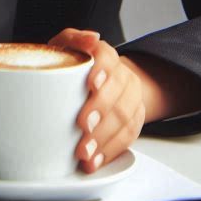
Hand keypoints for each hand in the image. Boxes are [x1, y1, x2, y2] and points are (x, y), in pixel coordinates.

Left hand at [48, 28, 146, 173]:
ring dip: (104, 137)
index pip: (108, 57)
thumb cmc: (76, 65)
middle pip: (117, 92)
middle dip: (101, 110)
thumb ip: (73, 39)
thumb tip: (90, 38)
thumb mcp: (67, 46)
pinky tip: (94, 161)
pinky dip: (110, 152)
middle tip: (82, 124)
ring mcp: (131, 99)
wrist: (99, 82)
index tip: (91, 83)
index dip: (102, 69)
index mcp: (106, 55)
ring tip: (84, 152)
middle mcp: (123, 76)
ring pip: (125, 118)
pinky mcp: (133, 122)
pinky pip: (127, 138)